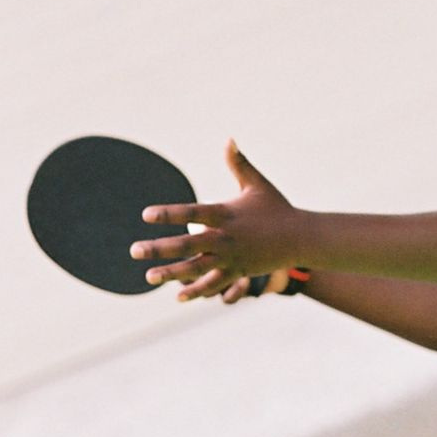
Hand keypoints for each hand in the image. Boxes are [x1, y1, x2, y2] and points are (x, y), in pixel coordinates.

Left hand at [130, 140, 301, 301]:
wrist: (301, 237)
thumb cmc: (277, 208)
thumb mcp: (257, 185)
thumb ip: (239, 164)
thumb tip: (229, 139)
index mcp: (225, 214)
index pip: (191, 212)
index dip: (168, 214)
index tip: (146, 215)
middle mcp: (225, 237)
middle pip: (187, 244)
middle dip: (159, 249)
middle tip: (134, 251)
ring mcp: (231, 257)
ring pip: (196, 268)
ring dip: (171, 274)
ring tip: (149, 277)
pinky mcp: (238, 272)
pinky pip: (214, 284)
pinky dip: (198, 291)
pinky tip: (178, 297)